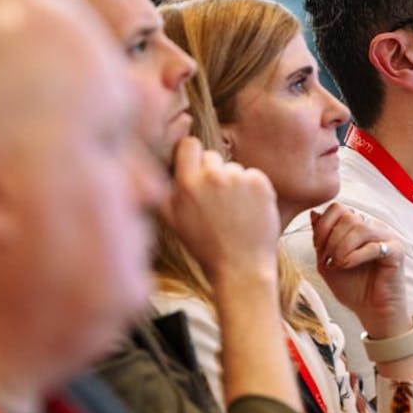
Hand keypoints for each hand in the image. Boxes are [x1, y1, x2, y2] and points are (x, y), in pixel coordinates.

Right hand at [160, 136, 279, 287]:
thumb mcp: (174, 220)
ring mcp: (238, 178)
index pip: (189, 145)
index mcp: (187, 184)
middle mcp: (212, 176)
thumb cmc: (205, 247)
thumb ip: (164, 190)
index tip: (196, 168)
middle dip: (213, 173)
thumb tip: (152, 168)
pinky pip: (253, 176)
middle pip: (212, 157)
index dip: (192, 155)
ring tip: (233, 211)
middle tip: (216, 202)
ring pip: (234, 168)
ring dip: (234, 183)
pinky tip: (249, 211)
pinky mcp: (260, 183)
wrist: (241, 267)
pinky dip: (253, 190)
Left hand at [311, 203, 408, 337]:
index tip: (317, 247)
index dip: (324, 225)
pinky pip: (373, 246)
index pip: (339, 208)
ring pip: (360, 227)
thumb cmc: (353, 288)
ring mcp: (388, 237)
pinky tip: (346, 265)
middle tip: (327, 258)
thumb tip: (314, 214)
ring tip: (337, 263)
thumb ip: (322, 240)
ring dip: (342, 246)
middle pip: (348, 216)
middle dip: (331, 237)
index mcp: (359, 226)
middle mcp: (375, 227)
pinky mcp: (397, 252)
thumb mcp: (328, 262)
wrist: (372, 311)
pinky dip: (355, 256)